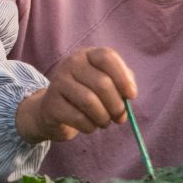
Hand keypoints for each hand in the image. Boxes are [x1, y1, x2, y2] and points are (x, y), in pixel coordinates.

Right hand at [15, 46, 138, 143]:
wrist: (54, 110)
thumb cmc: (87, 95)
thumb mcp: (105, 83)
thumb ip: (122, 83)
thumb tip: (129, 95)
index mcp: (87, 55)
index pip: (107, 57)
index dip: (123, 77)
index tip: (132, 96)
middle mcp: (70, 63)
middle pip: (102, 83)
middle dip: (117, 106)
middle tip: (119, 117)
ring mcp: (58, 82)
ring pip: (90, 102)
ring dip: (104, 118)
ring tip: (104, 122)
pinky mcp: (51, 103)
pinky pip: (78, 118)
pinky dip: (89, 127)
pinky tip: (88, 125)